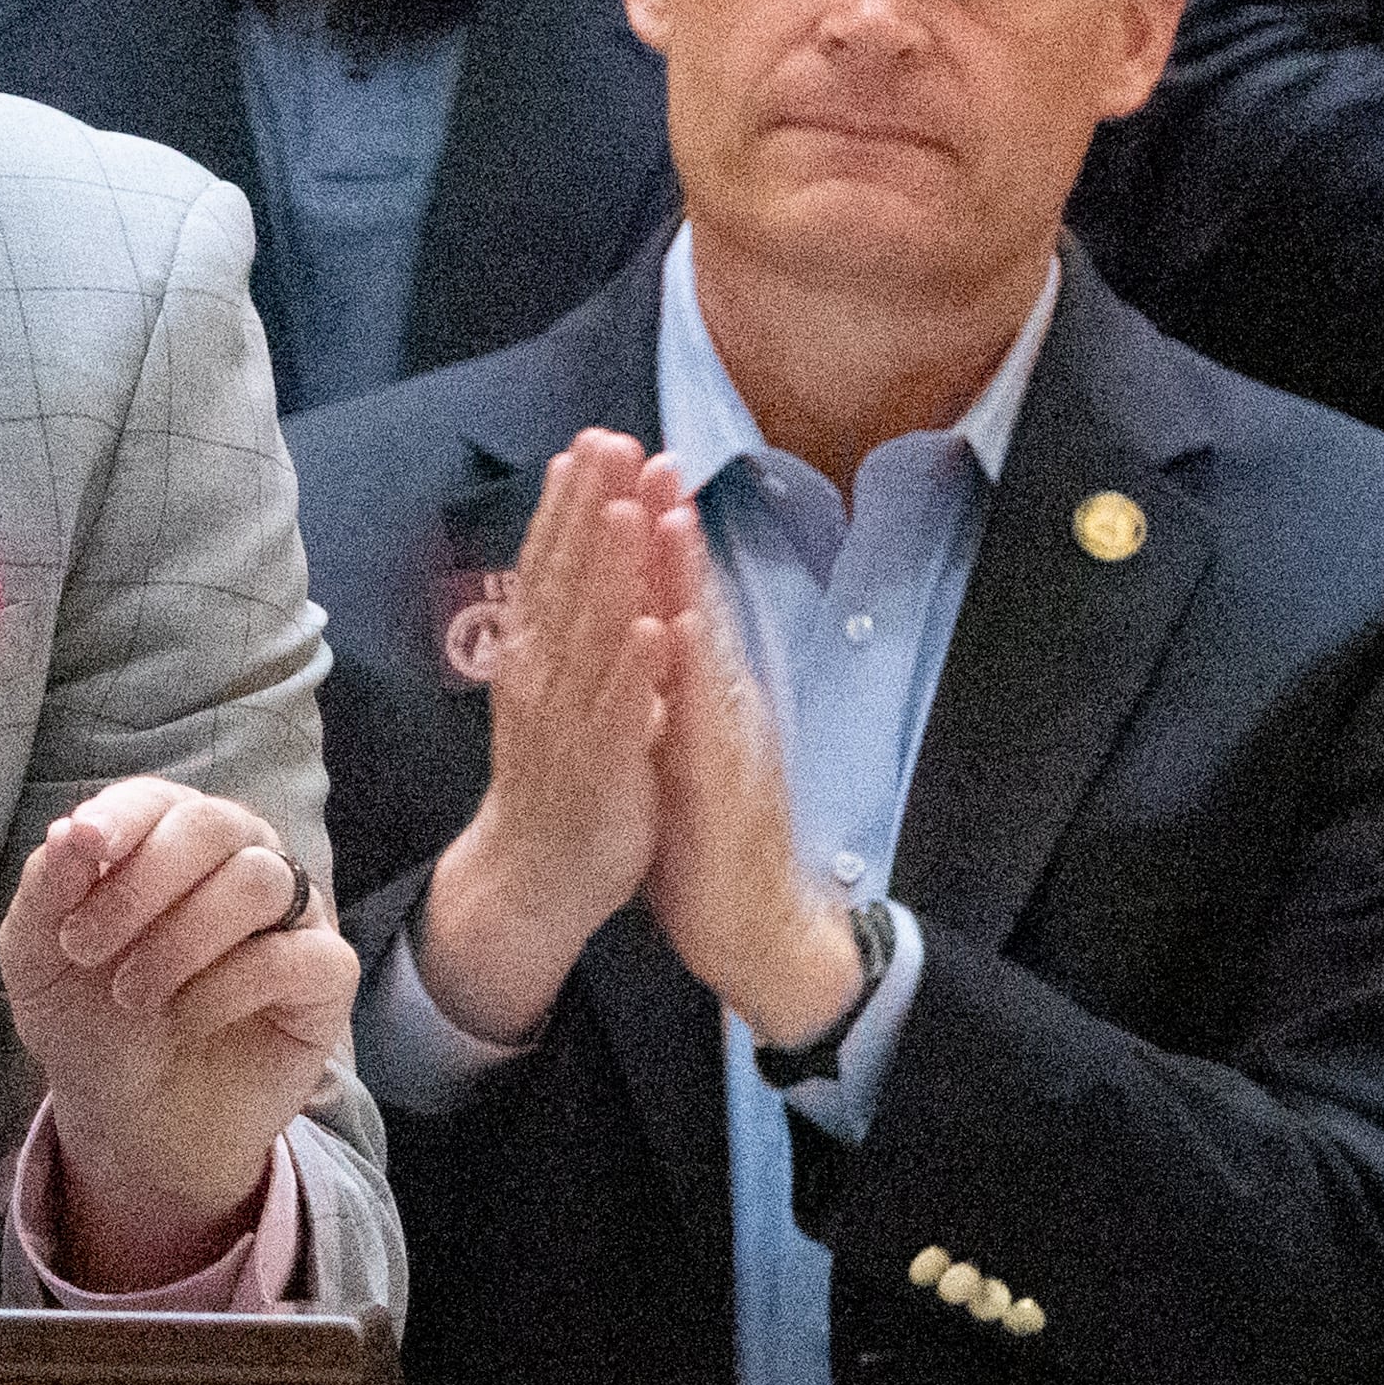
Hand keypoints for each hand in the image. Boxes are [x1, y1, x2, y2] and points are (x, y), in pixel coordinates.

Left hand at [0, 777, 357, 1290]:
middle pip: (216, 824)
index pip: (158, 800)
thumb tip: (70, 828)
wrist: (130, 1120)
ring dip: (181, 939)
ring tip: (132, 996)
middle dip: (143, 882)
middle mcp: (237, 860)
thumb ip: (48, 887)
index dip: (121, 818)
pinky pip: (300, 955)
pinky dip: (231, 986)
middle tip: (84, 948)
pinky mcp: (324, 977)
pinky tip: (189, 1018)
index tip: (84, 848)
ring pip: (259, 880)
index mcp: (168, 840)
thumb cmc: (87, 1020)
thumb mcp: (37, 956)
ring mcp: (289, 915)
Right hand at [419, 431, 685, 1044]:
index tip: (588, 441)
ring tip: (627, 511)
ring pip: (592, 634)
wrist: (536, 873)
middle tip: (607, 442)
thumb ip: (565, 624)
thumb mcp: (552, 686)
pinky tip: (655, 628)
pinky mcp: (605, 767)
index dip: (569, 501)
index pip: (551, 562)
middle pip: (568, 578)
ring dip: (609, 571)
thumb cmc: (557, 773)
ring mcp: (571, 720)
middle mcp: (545, 676)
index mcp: (537, 654)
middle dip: (589, 508)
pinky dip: (636, 669)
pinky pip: (622, 712)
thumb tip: (576, 555)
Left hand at [637, 502, 861, 1049]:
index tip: (631, 467)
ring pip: (709, 651)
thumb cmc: (707, 837)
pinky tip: (677, 634)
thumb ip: (669, 686)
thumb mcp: (679, 745)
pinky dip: (691, 677)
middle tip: (656, 455)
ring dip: (690, 585)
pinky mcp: (728, 790)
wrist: (752, 929)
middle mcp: (723, 706)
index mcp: (703, 693)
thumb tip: (647, 625)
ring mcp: (731, 744)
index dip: (654, 536)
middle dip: (674, 531)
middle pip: (698, 605)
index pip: (675, 601)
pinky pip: (706, 726)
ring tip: (671, 517)